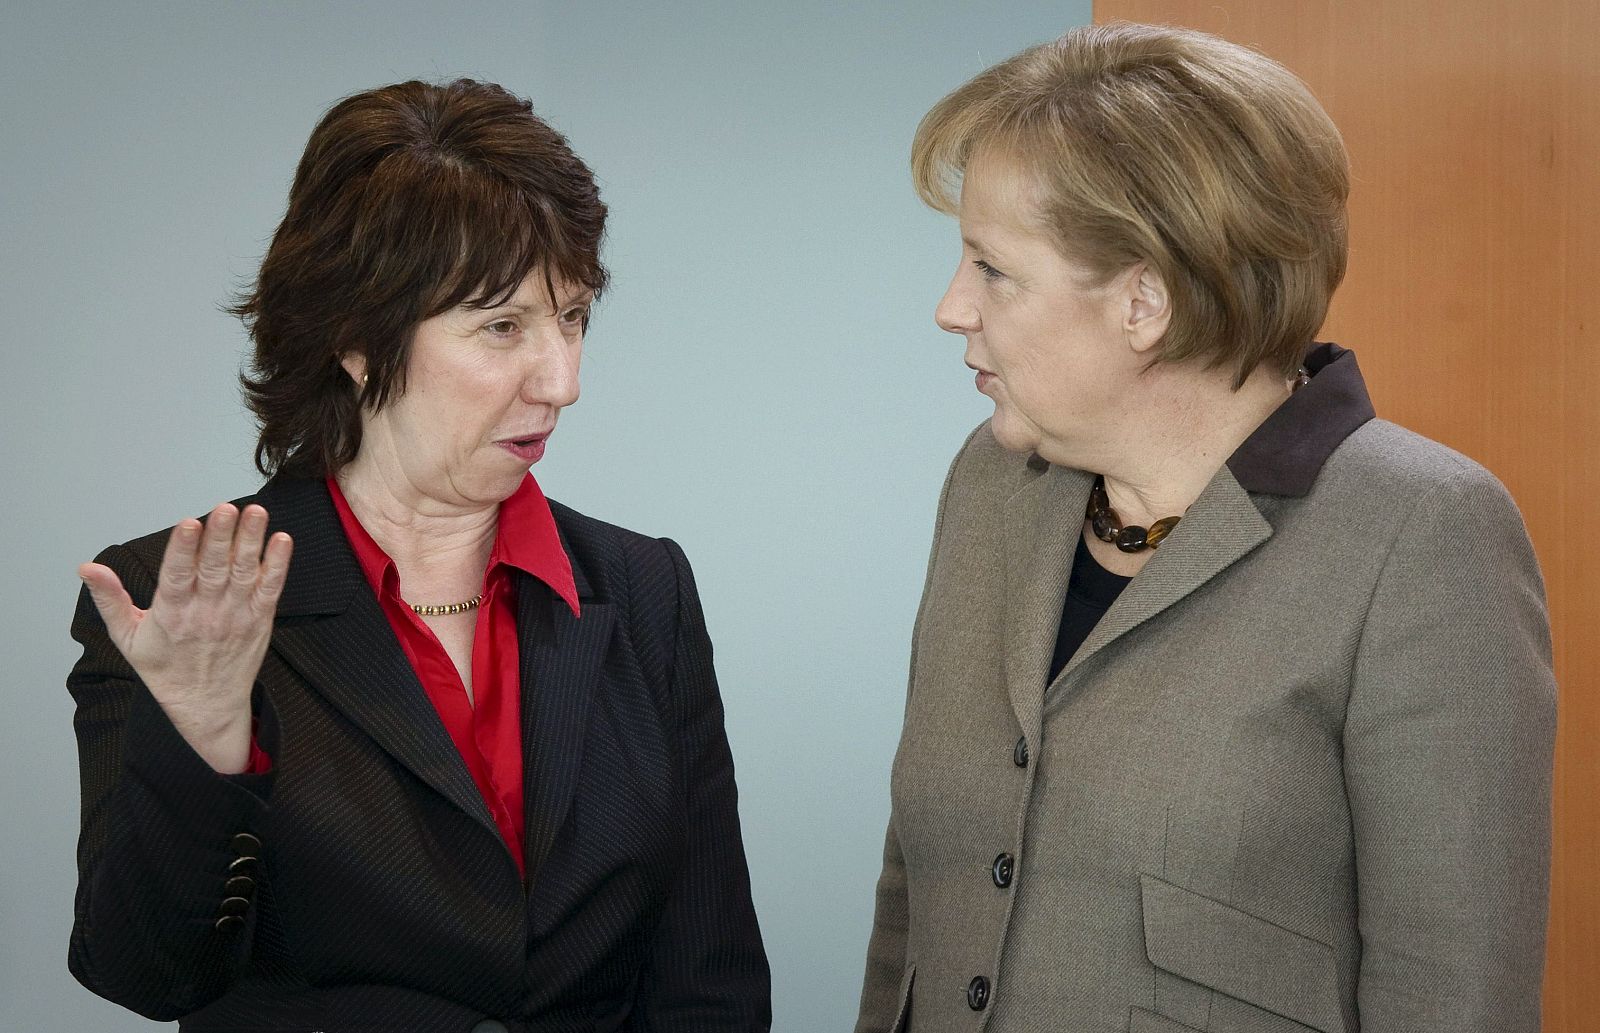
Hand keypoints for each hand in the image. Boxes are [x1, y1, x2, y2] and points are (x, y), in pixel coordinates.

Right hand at [79, 503, 292, 772]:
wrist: (206, 705)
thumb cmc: (165, 669)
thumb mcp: (127, 637)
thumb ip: (110, 599)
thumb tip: (87, 567)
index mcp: (171, 614)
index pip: (177, 576)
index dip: (183, 549)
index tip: (189, 523)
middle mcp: (206, 613)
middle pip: (214, 569)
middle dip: (220, 537)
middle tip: (226, 508)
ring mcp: (236, 615)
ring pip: (244, 573)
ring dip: (251, 542)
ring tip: (255, 512)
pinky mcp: (260, 619)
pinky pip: (271, 588)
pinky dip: (278, 565)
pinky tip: (282, 541)